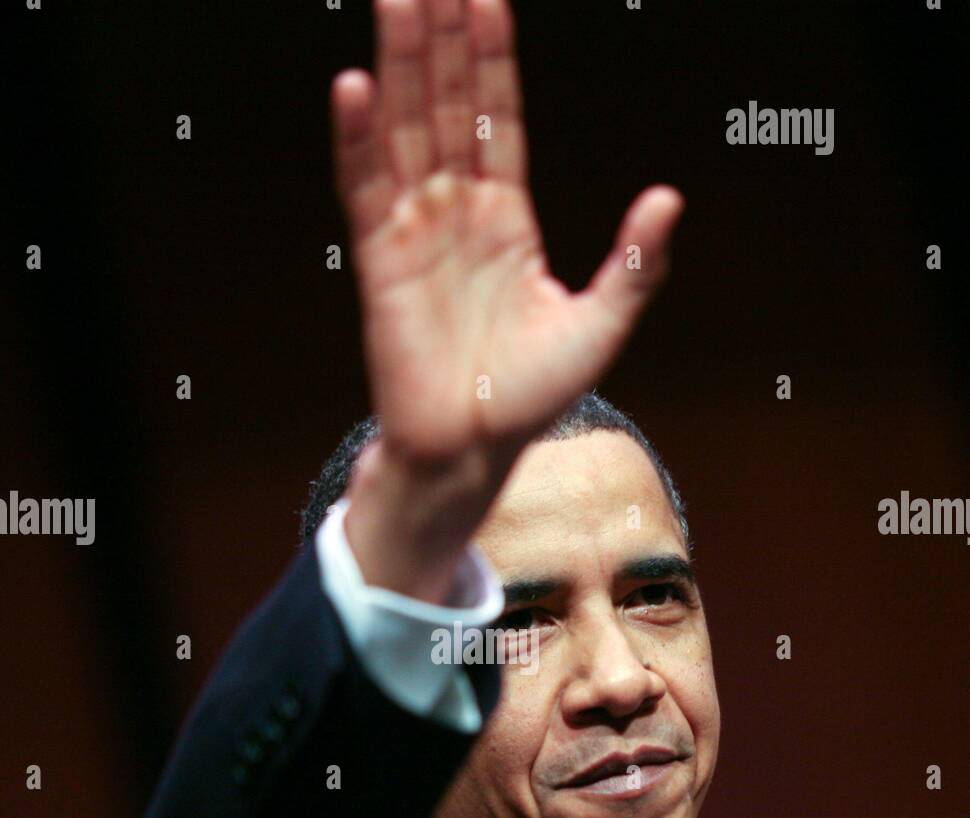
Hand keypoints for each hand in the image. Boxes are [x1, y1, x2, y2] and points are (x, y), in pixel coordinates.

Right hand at [331, 0, 683, 466]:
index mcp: (507, 218)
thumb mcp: (599, 325)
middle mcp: (457, 212)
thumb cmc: (531, 397)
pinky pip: (365, 189)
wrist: (474, 449)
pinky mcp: (380, 261)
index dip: (493, 58)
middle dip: (441, 38)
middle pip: (447, 106)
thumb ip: (634, 263)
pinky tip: (354, 87)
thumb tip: (670, 198)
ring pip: (406, 130)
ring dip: (400, 64)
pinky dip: (357, 140)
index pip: (499, 118)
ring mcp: (415, 231)